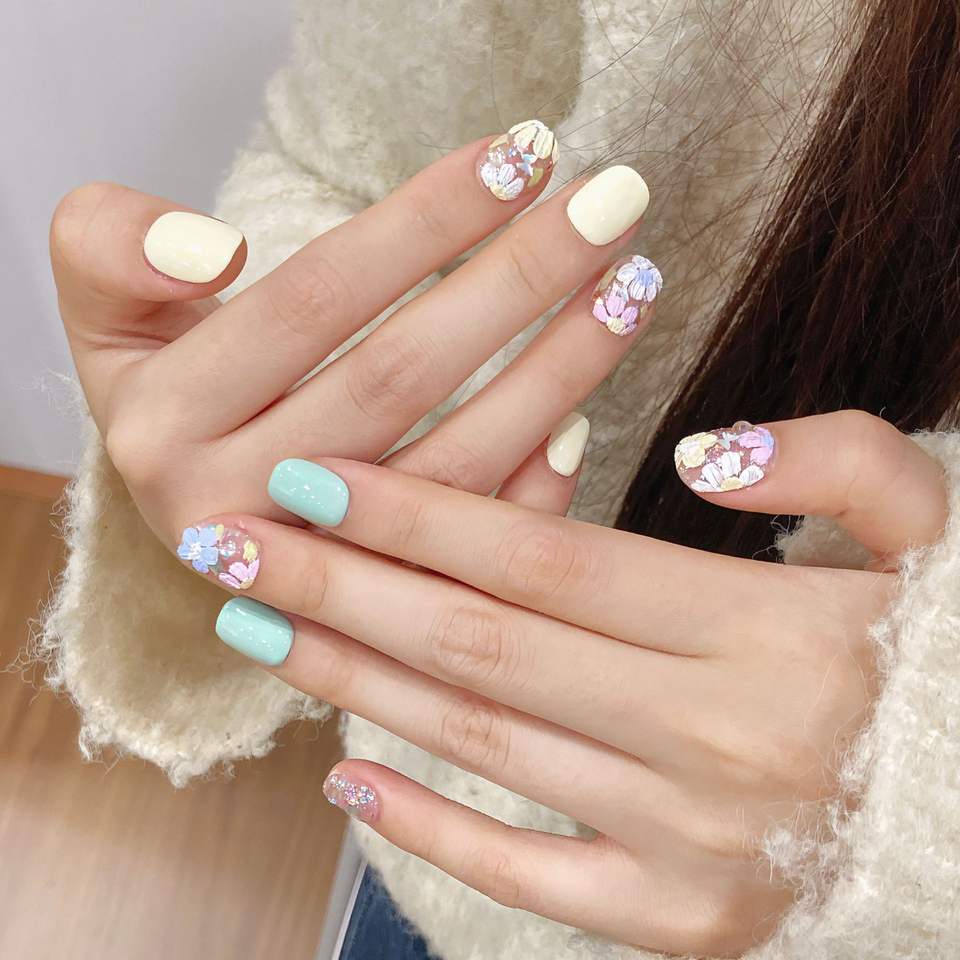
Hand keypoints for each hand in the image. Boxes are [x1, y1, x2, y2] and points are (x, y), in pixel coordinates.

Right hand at [49, 123, 653, 552]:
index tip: (520, 155)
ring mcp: (319, 568)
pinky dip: (538, 483)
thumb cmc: (175, 386)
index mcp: (164, 426)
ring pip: (458, 464)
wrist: (194, 497)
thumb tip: (214, 250)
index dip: (422, 224)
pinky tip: (588, 417)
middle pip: (401, 377)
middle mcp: (238, 509)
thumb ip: (113, 250)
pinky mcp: (379, 599)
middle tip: (614, 201)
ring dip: (558, 371)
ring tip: (634, 283)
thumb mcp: (106, 309)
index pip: (314, 302)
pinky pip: (474, 548)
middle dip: (517, 280)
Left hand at [195, 411, 944, 955]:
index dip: (417, 512)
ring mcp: (692, 843)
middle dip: (344, 586)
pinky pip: (530, 875)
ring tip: (258, 630)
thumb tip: (703, 451)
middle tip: (231, 544)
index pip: (544, 559)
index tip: (314, 476)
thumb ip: (835, 462)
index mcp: (762, 631)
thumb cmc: (933, 645)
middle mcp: (716, 740)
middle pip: (485, 646)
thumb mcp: (923, 525)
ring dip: (358, 684)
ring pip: (486, 745)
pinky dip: (432, 828)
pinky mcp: (682, 917)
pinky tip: (345, 778)